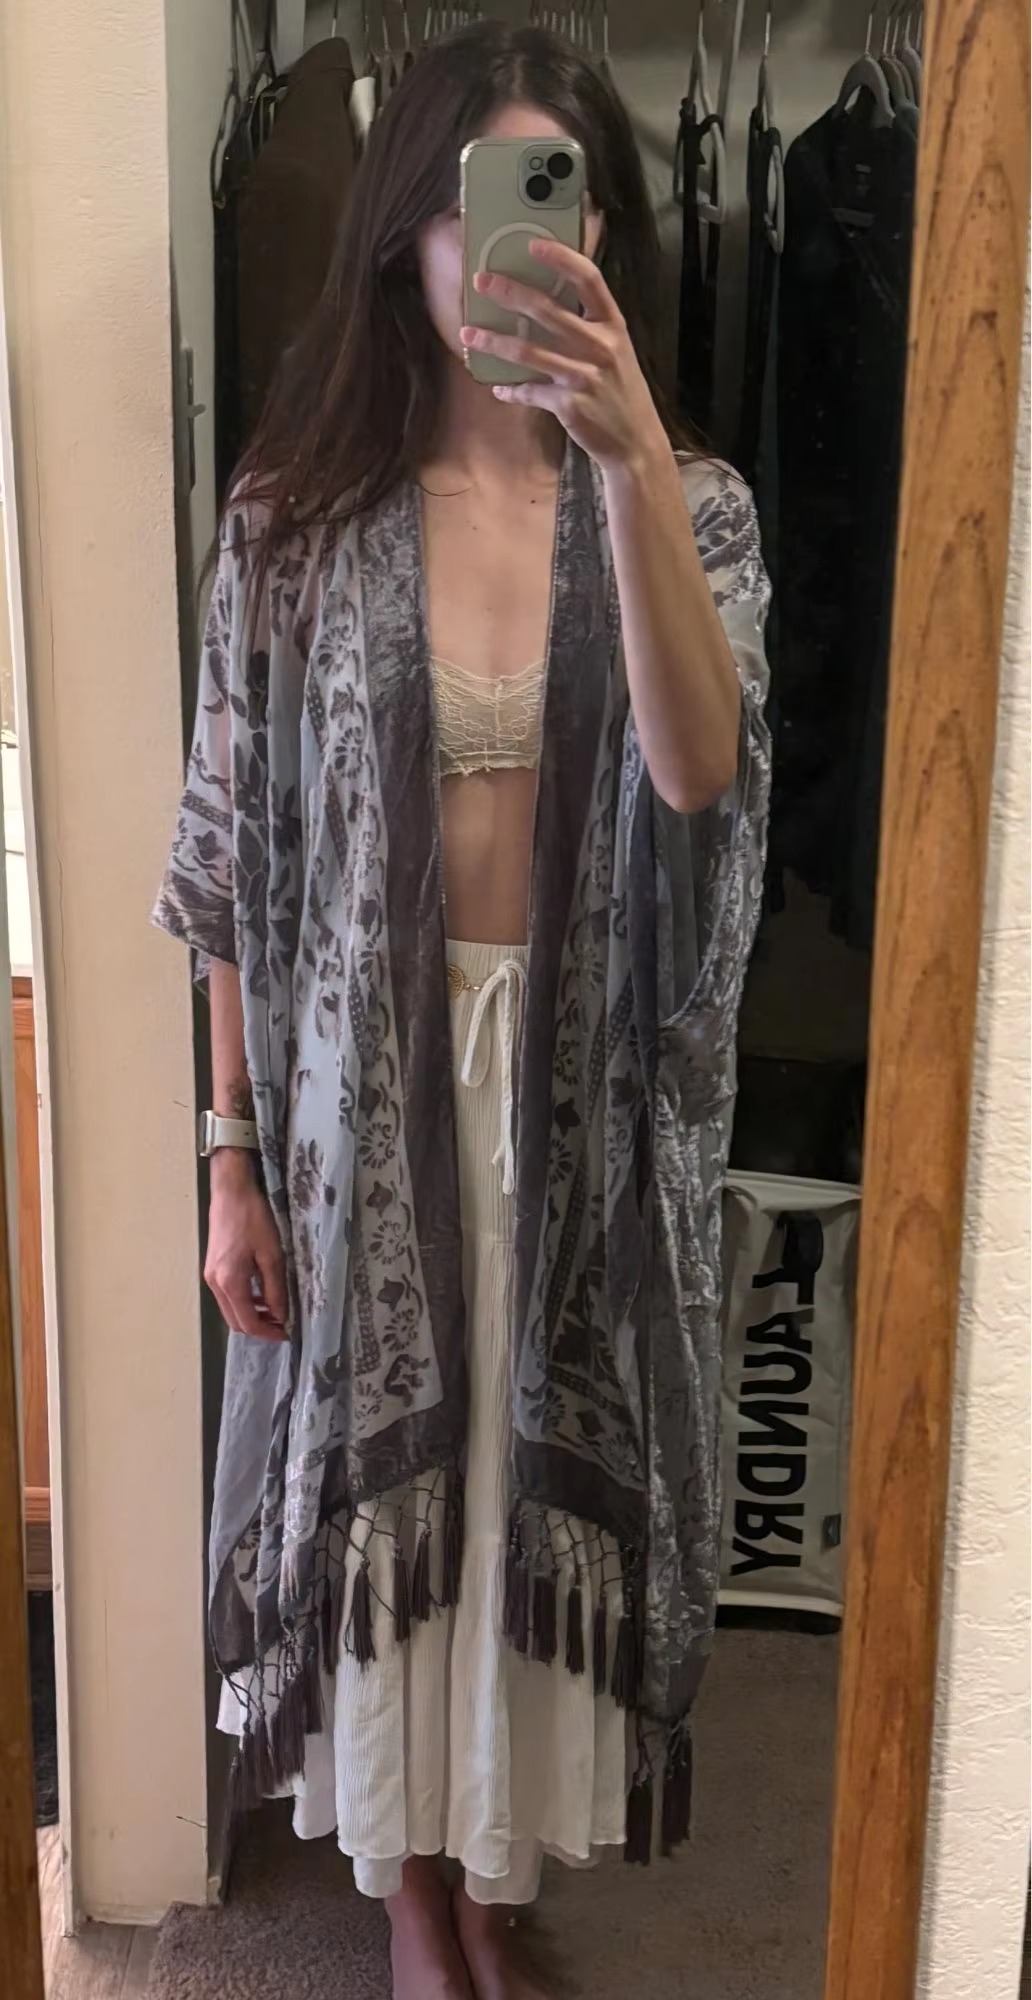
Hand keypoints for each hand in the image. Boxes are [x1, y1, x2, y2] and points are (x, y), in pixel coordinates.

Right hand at [205, 1152, 288, 1340]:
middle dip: (259, 1328)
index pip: (248, 1322)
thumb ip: (275, 1288)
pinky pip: (227, 1296)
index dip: (268, 1333)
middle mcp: (215, 1284)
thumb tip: (280, 1314)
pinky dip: (244, 1302)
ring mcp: (211, 1276)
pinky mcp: (213, 1268)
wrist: (231, 1192)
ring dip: (251, 1315)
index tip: (286, 1333)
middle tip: (282, 1325)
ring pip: (230, 1310)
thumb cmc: (252, 1219)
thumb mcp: (272, 1254)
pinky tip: (261, 1293)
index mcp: (230, 1283)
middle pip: (235, 1321)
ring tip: (275, 1310)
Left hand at [462, 241, 669, 474]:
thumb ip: (589, 327)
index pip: (589, 280)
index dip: (562, 258)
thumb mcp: (617, 351)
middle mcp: (600, 347)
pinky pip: (530, 392)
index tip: (533, 245)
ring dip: (493, 342)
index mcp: (613, 326)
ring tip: (467, 333)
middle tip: (481, 282)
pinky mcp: (569, 406)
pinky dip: (511, 390)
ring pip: (528, 352)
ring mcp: (584, 377)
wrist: (634, 442)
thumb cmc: (621, 391)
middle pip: (548, 310)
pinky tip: (497, 387)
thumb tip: (545, 303)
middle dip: (510, 293)